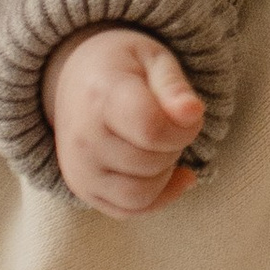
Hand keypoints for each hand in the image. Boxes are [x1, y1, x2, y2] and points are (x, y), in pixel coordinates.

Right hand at [47, 24, 205, 217]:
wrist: (75, 78)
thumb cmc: (123, 66)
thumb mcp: (154, 59)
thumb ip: (175, 87)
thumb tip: (193, 113)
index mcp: (100, 96)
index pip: (151, 129)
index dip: (183, 128)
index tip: (188, 114)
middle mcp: (82, 138)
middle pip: (150, 163)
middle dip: (175, 146)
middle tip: (170, 124)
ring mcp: (78, 168)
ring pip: (141, 194)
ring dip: (166, 173)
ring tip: (162, 146)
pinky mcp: (82, 188)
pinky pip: (129, 210)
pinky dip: (158, 197)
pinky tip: (170, 174)